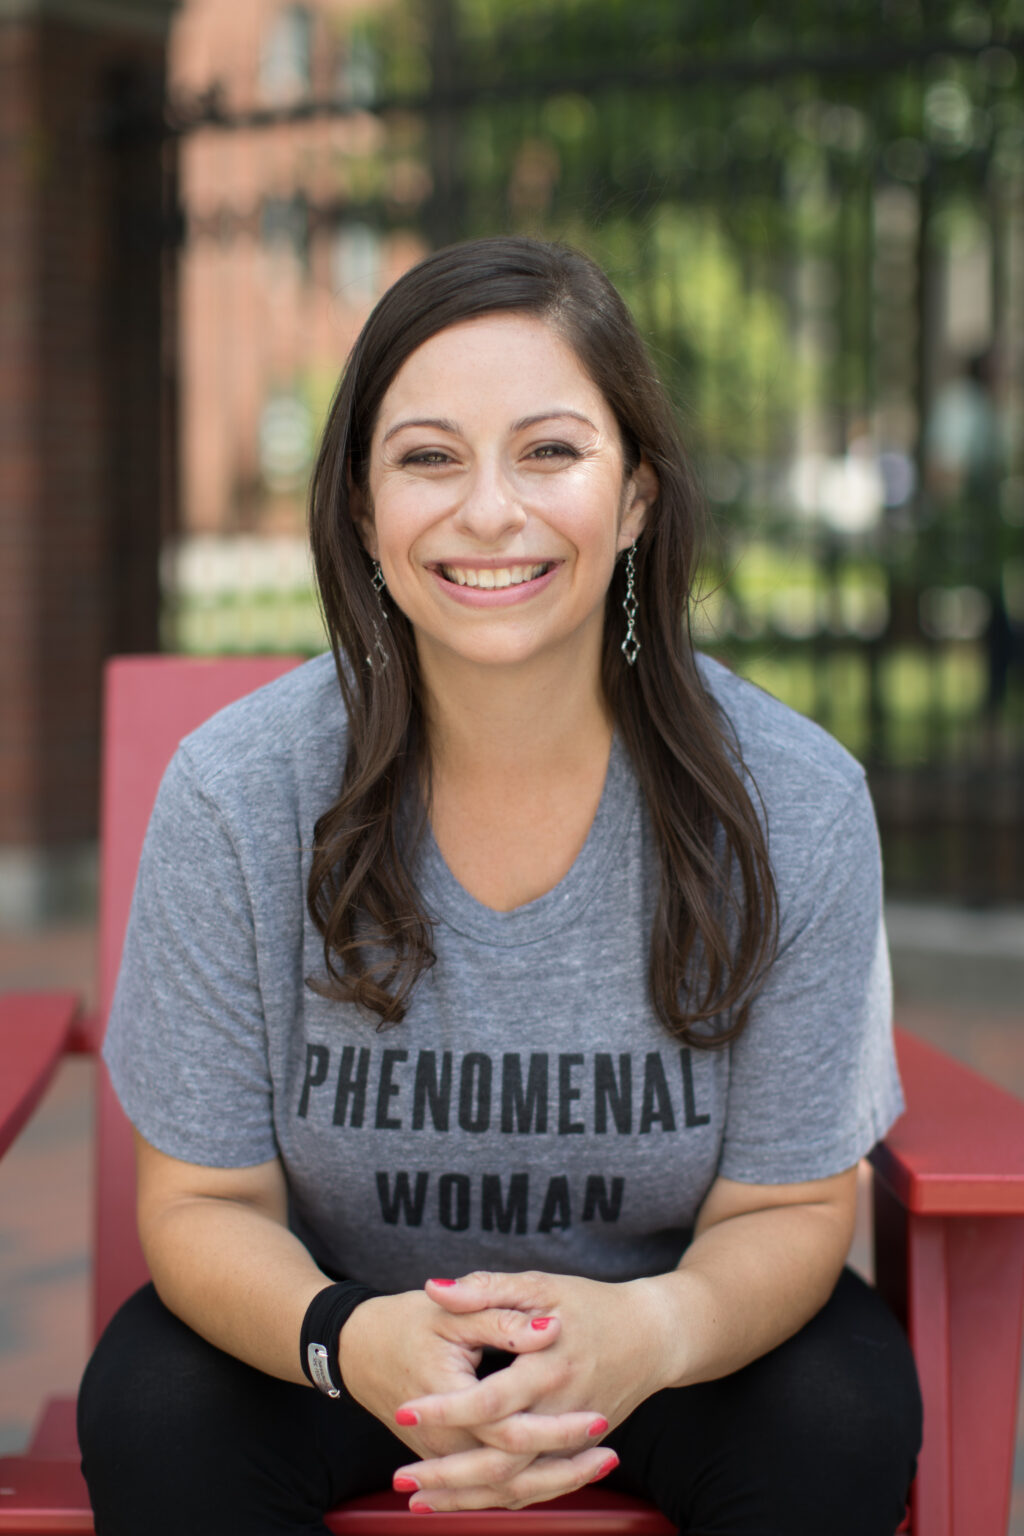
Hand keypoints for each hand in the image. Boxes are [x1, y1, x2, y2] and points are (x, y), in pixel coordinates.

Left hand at [388, 1270, 669, 1511]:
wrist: (653, 1336)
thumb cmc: (592, 1306)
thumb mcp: (541, 1285)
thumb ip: (487, 1289)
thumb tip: (434, 1288)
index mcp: (550, 1368)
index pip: (492, 1401)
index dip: (447, 1409)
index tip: (406, 1412)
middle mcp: (562, 1413)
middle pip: (501, 1461)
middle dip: (448, 1475)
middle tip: (402, 1481)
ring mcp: (571, 1440)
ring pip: (516, 1485)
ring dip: (466, 1497)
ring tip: (419, 1501)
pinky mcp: (574, 1453)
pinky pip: (532, 1487)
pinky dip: (495, 1498)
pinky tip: (462, 1499)